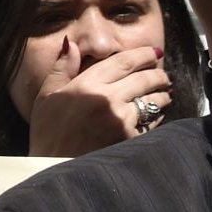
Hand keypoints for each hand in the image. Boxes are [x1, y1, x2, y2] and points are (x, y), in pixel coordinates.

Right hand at [28, 39, 171, 157]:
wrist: (53, 168)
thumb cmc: (47, 133)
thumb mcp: (46, 96)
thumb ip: (62, 67)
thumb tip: (71, 43)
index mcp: (87, 84)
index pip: (124, 61)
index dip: (143, 54)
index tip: (154, 52)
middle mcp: (107, 99)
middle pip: (144, 78)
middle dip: (158, 74)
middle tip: (163, 75)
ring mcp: (121, 120)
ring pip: (152, 99)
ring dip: (162, 94)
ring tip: (164, 94)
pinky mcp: (130, 139)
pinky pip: (152, 122)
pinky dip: (156, 116)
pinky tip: (155, 115)